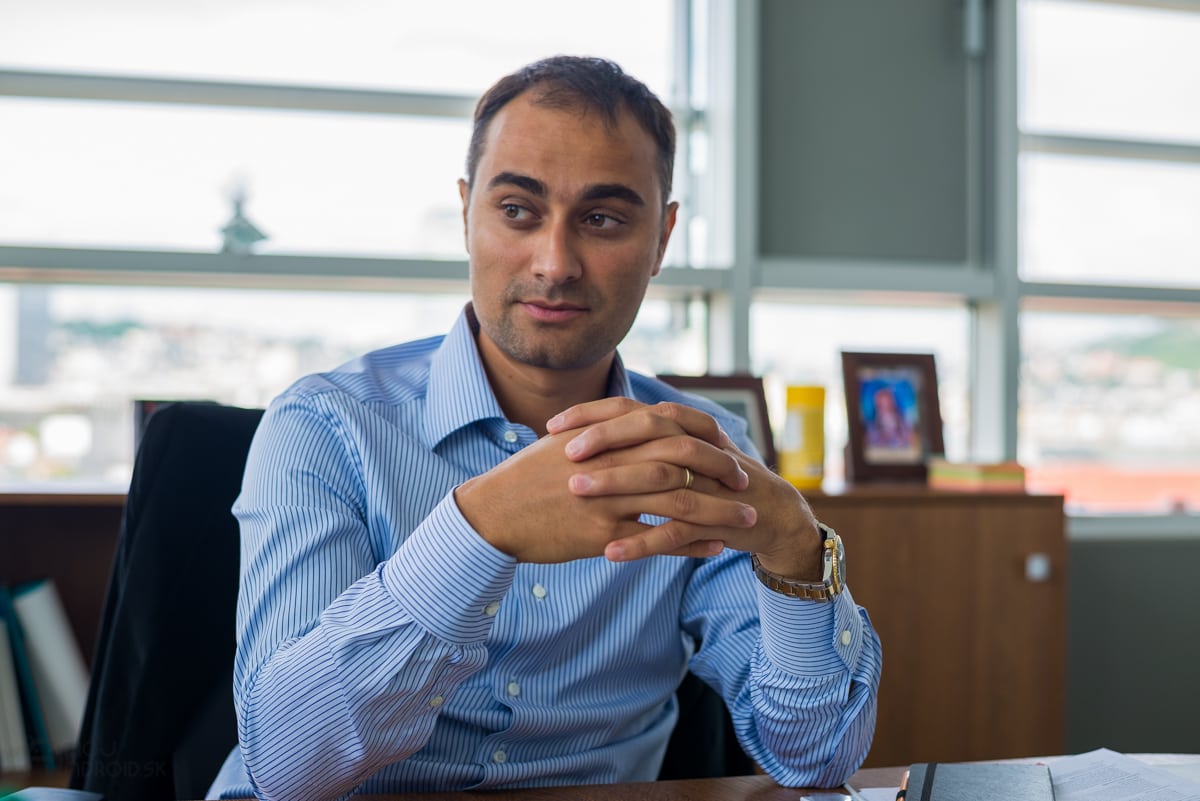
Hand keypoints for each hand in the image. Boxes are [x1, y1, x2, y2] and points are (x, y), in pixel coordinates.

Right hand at [454, 419, 756, 563]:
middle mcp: (611, 461)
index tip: (725, 447)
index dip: (700, 437)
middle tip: (745, 482)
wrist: (491, 515)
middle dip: (719, 471)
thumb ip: (598, 433)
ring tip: (746, 521)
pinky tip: (714, 548)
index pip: (666, 427)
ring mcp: (608, 497)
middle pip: (681, 460)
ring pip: (678, 500)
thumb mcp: (562, 443)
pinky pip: (657, 538)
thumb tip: (626, 426)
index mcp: (604, 435)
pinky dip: (691, 543)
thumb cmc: (524, 480)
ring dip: (718, 511)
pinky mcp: (602, 532)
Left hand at [550, 398, 823, 578]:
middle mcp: (695, 447)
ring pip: (659, 476)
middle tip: (564, 454)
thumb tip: (582, 439)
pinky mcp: (717, 519)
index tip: (552, 425)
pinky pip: (676, 531)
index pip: (632, 409)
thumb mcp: (677, 456)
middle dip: (603, 439)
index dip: (592, 414)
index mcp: (681, 429)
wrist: (770, 514)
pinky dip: (642, 543)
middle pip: (647, 430)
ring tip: (576, 495)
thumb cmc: (711, 484)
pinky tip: (610, 554)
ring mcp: (708, 482)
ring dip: (616, 484)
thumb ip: (640, 445)